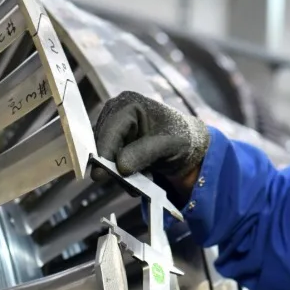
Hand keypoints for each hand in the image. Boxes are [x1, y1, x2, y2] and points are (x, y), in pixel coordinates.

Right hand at [91, 91, 209, 183]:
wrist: (187, 145)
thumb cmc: (182, 137)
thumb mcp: (169, 144)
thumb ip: (145, 152)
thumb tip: (120, 167)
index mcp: (129, 104)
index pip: (110, 129)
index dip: (105, 152)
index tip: (101, 174)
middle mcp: (115, 113)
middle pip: (103, 144)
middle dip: (115, 167)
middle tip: (133, 186)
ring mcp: (112, 129)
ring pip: (104, 157)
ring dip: (122, 174)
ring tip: (146, 179)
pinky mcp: (113, 145)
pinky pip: (110, 163)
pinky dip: (124, 174)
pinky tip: (142, 177)